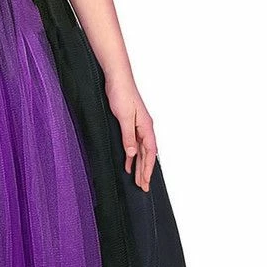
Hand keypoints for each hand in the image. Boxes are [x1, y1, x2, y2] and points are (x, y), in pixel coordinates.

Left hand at [106, 76, 157, 191]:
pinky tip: (128, 164)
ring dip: (139, 166)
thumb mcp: (124, 117)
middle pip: (147, 155)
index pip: (150, 153)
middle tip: (144, 187)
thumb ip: (128, 136)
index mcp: (146, 127)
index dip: (148, 169)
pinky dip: (132, 156)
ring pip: (141, 151)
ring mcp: (138, 126)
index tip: (146, 182)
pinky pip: (133, 144)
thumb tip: (132, 154)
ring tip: (138, 180)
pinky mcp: (130, 123)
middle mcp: (144, 128)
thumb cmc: (122, 93)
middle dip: (145, 172)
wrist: (117, 78)